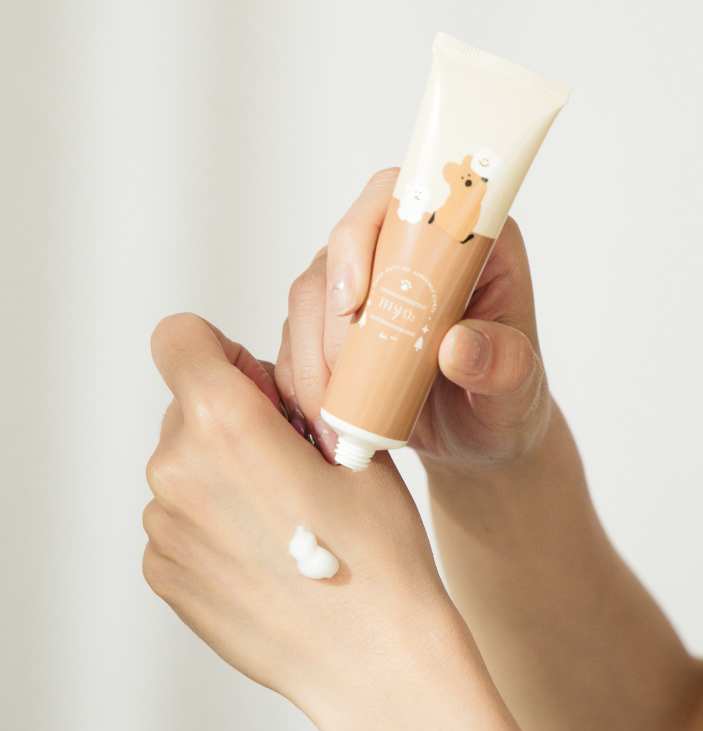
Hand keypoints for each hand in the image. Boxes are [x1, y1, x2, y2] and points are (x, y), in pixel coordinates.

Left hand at [142, 314, 526, 730]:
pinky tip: (260, 549)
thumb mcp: (353, 443)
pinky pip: (178, 515)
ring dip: (220, 470)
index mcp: (225, 425)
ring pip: (184, 463)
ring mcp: (164, 526)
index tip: (252, 385)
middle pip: (187, 405)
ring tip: (280, 513)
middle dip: (230, 416)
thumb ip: (292, 397)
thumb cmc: (377, 551)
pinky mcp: (162, 569)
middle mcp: (176, 471)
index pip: (179, 338)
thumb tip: (259, 383)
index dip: (216, 350)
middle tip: (286, 459)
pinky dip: (211, 518)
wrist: (372, 658)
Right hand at [275, 168, 550, 470]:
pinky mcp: (337, 328)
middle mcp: (405, 256)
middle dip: (329, 318)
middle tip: (341, 379)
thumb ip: (503, 364)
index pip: (398, 201)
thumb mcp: (520, 388)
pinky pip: (297, 339)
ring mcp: (365, 290)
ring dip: (310, 357)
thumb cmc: (506, 402)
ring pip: (309, 298)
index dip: (361, 234)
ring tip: (330, 413)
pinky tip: (320, 415)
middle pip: (337, 252)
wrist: (479, 442)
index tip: (354, 299)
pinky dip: (301, 378)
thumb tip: (457, 346)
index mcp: (461, 244)